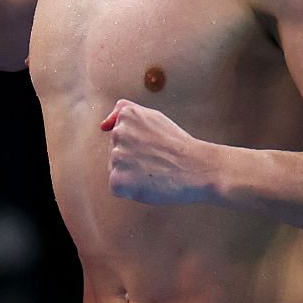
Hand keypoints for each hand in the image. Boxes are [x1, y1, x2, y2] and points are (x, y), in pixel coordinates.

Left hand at [101, 100, 215, 205]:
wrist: (200, 169)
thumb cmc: (180, 147)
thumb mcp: (154, 117)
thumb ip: (125, 112)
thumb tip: (103, 125)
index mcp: (127, 116)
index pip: (119, 136)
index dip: (139, 145)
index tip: (156, 146)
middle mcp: (118, 134)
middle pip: (116, 153)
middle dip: (133, 159)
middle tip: (158, 160)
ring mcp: (116, 157)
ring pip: (117, 169)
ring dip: (132, 174)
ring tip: (155, 171)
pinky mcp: (117, 180)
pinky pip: (118, 187)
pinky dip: (132, 190)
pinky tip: (149, 183)